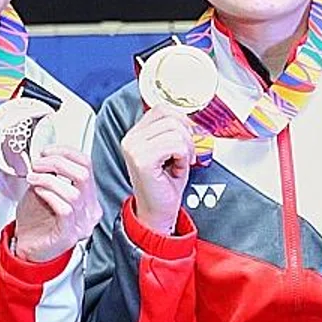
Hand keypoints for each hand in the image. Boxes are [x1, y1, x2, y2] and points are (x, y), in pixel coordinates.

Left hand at [11, 145, 103, 261]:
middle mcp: (89, 210)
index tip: (47, 151)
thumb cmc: (36, 223)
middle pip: (83, 175)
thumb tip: (44, 157)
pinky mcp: (69, 234)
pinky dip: (49, 195)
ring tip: (33, 179)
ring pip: (73, 193)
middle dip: (57, 163)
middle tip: (39, 164)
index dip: (66, 153)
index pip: (87, 165)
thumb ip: (49, 175)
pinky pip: (65, 209)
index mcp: (88, 197)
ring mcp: (81, 224)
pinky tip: (38, 192)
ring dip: (48, 180)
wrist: (28, 249)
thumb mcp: (44, 190)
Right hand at [119, 106, 196, 236]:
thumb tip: (190, 118)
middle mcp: (131, 139)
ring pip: (175, 130)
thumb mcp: (170, 151)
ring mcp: (134, 148)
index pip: (162, 109)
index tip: (186, 139)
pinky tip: (176, 168)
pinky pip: (175, 145)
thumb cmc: (165, 184)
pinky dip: (183, 157)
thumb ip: (174, 130)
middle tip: (185, 156)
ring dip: (186, 149)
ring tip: (179, 163)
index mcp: (135, 133)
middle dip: (187, 137)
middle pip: (171, 118)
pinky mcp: (142, 160)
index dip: (182, 122)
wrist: (158, 212)